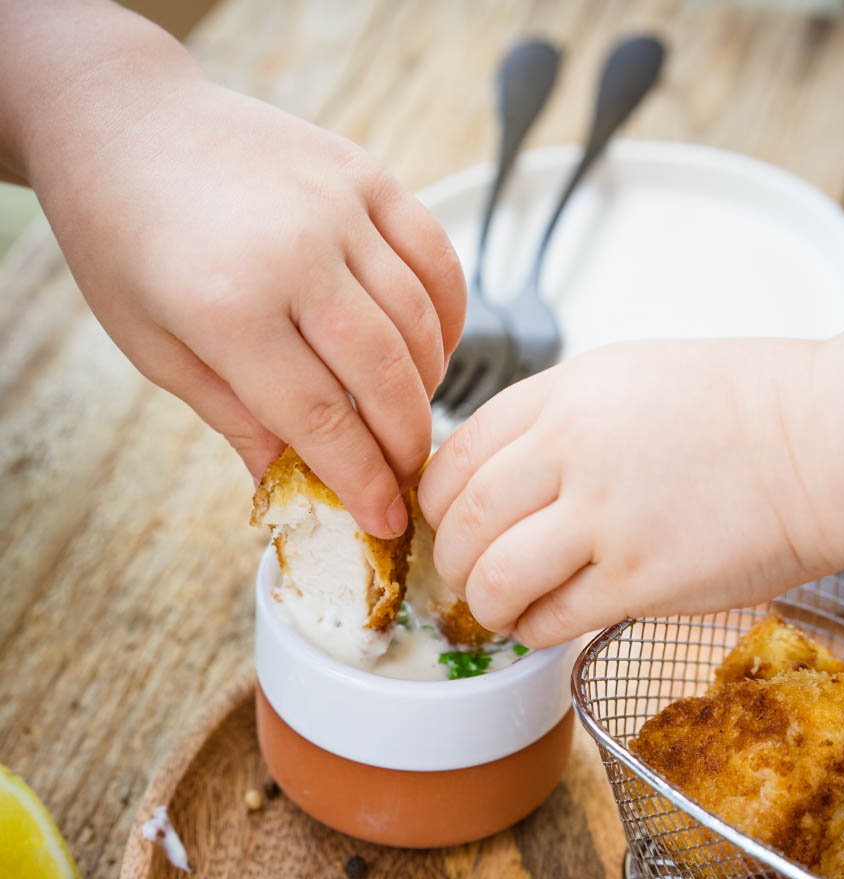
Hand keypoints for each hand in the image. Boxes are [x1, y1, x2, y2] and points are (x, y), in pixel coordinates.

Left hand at [11, 6, 463, 537]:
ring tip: (410, 416)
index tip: (387, 519)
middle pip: (384, 375)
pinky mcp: (364, 174)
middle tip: (408, 476)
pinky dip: (448, 313)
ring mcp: (337, 206)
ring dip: (429, 384)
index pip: (321, 419)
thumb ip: (236, 418)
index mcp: (229, 309)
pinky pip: (435, 255)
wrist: (125, 122)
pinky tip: (433, 349)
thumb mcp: (158, 348)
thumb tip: (291, 483)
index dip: (363, 480)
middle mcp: (294, 253)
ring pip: (418, 320)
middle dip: (406, 442)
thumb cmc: (125, 238)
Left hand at [419, 331, 843, 646]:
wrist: (817, 444)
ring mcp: (605, 519)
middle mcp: (572, 452)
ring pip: (492, 579)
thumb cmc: (734, 409)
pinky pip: (549, 621)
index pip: (453, 457)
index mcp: (562, 396)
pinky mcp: (639, 581)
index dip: (434, 503)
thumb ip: (550, 421)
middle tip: (465, 575)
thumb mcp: (622, 377)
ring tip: (501, 608)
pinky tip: (546, 623)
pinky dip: (532, 630)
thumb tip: (491, 477)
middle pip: (459, 522)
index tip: (443, 524)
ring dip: (484, 604)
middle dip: (449, 561)